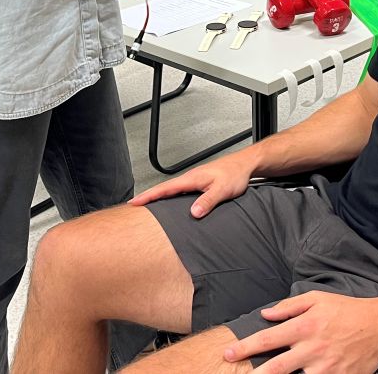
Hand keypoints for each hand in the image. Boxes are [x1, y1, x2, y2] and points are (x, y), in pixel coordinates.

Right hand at [128, 150, 255, 217]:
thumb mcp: (222, 190)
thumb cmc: (234, 174)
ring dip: (158, 196)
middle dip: (147, 196)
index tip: (134, 202)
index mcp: (192, 179)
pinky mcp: (199, 184)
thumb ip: (207, 201)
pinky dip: (169, 196)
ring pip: (171, 190)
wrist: (244, 165)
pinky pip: (179, 191)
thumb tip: (193, 212)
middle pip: (163, 189)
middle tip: (133, 205)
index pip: (165, 188)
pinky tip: (169, 203)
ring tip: (146, 206)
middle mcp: (190, 179)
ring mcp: (194, 181)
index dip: (148, 196)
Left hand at [223, 292, 377, 373]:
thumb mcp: (317, 298)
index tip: (229, 353)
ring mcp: (325, 368)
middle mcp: (312, 349)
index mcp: (305, 326)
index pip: (268, 339)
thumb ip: (289, 307)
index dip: (246, 347)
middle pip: (276, 368)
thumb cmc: (346, 310)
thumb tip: (266, 315)